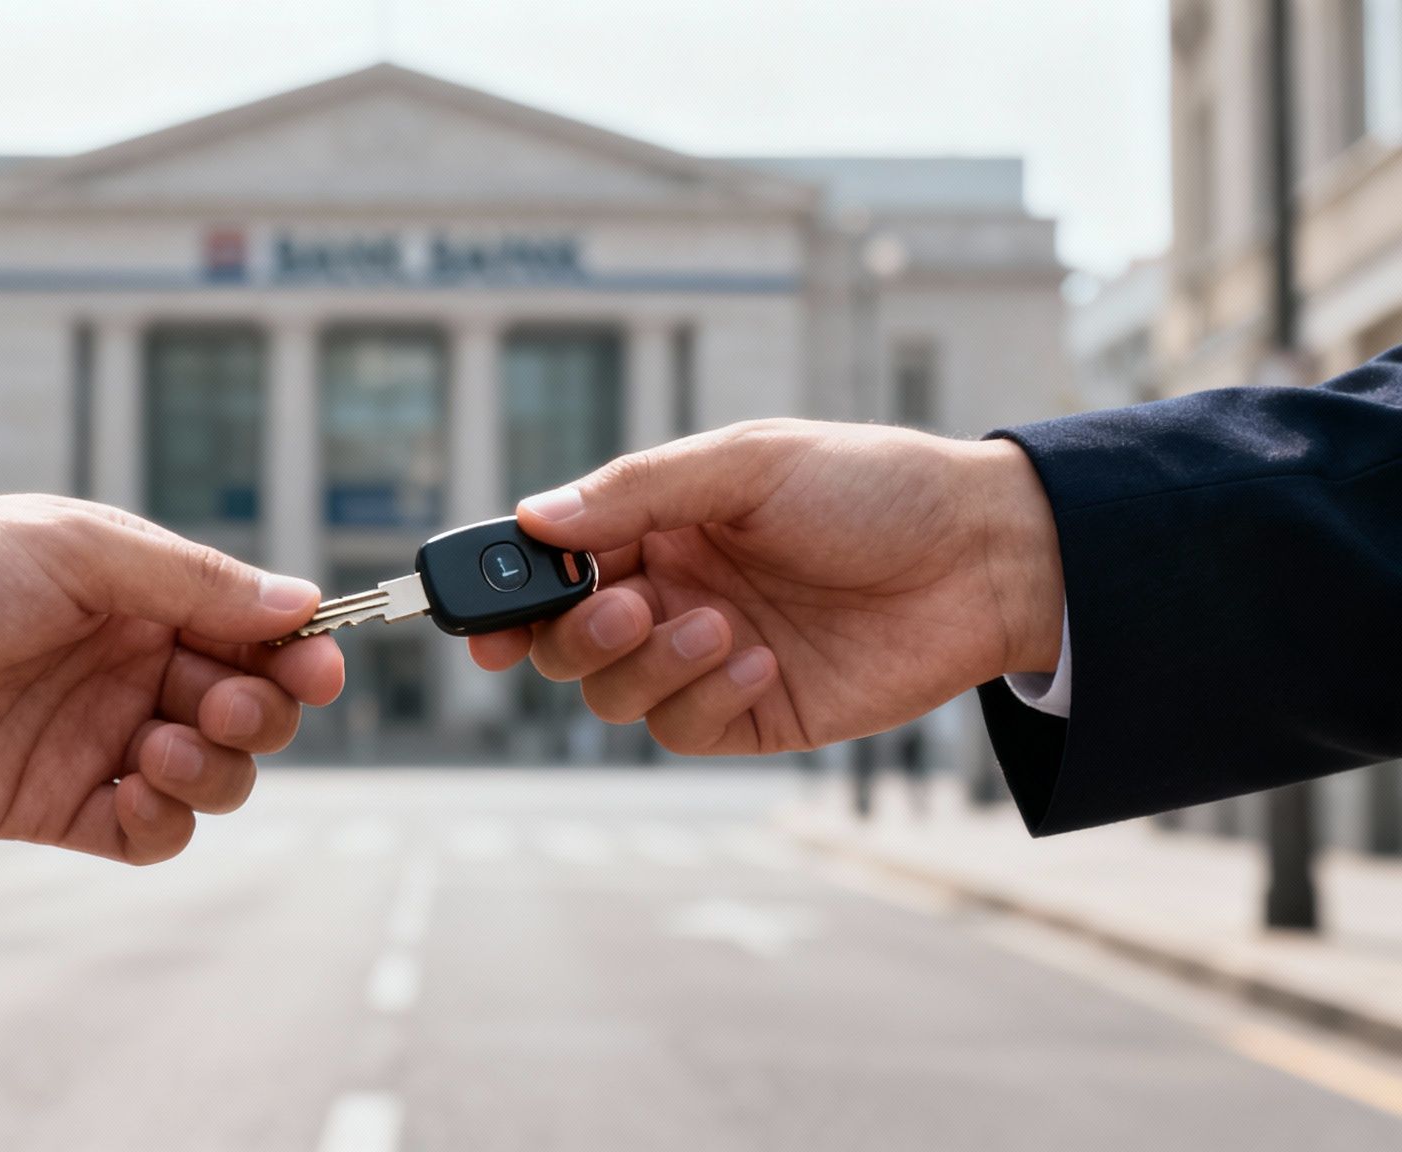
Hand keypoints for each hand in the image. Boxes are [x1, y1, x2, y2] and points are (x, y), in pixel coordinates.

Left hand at [0, 497, 343, 863]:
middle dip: (261, 713)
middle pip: (252, 712)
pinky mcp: (59, 805)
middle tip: (218, 702)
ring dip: (218, 769)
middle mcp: (134, 670)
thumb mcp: (79, 550)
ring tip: (161, 746)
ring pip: (215, 778)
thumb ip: (193, 582)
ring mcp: (100, 740)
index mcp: (146, 599)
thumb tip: (301, 604)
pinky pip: (152, 835)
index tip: (316, 668)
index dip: (298, 656)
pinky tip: (138, 791)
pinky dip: (167, 822)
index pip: (256, 635)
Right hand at [470, 420, 1063, 754]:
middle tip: (632, 607)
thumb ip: (636, 491)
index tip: (483, 621)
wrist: (984, 557)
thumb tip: (536, 518)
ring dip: (649, 667)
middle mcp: (669, 593)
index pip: (551, 566)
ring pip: (612, 694)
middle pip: (563, 643)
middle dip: (576, 635)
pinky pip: (683, 730)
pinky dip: (707, 699)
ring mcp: (706, 658)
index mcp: (656, 526)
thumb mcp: (748, 463)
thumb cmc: (872, 488)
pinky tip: (765, 661)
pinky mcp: (753, 714)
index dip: (505, 596)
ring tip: (722, 628)